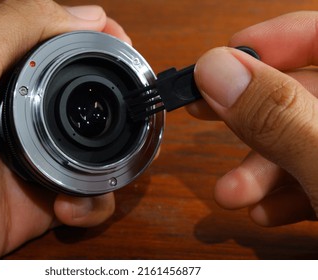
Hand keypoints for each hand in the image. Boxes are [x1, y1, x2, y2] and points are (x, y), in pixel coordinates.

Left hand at [0, 0, 130, 258]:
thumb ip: (24, 23)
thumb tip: (91, 15)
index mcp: (11, 81)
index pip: (70, 54)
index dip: (102, 47)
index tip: (124, 48)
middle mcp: (26, 119)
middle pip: (90, 106)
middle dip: (118, 108)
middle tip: (131, 112)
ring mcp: (35, 163)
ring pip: (96, 157)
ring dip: (111, 165)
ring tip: (99, 169)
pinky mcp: (39, 206)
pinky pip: (83, 202)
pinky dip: (90, 205)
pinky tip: (68, 204)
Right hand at [187, 11, 317, 226]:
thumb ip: (277, 116)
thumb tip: (216, 70)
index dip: (273, 38)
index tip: (225, 58)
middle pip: (302, 91)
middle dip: (248, 114)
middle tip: (204, 112)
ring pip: (302, 138)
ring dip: (259, 168)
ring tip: (234, 194)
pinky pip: (314, 173)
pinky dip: (285, 192)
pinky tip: (266, 211)